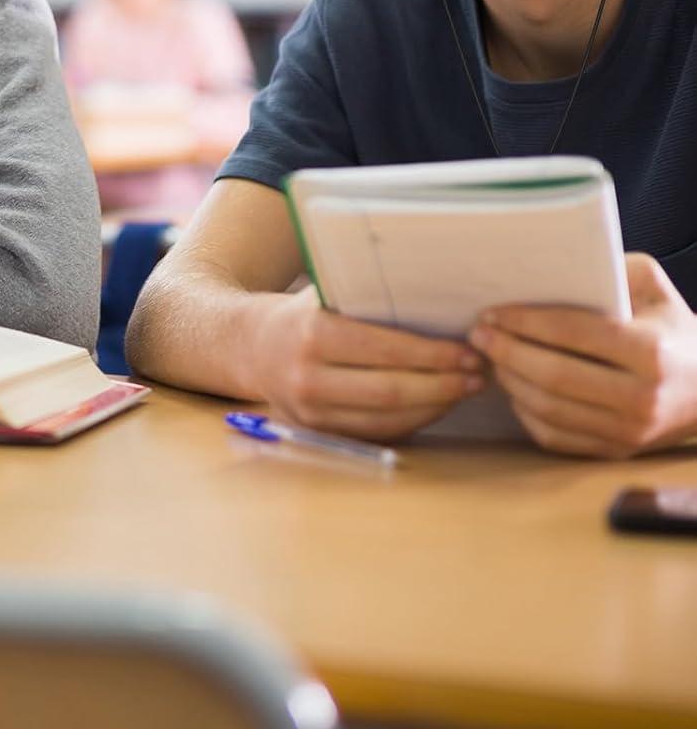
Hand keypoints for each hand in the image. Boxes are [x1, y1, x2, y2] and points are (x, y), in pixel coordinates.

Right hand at [251, 284, 484, 441]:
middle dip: (441, 384)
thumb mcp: (325, 296)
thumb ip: (367, 300)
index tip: (467, 352)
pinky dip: (414, 420)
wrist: (251, 347)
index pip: (383, 350)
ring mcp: (311, 413)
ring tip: (465, 389)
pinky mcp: (320, 432)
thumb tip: (439, 301)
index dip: (431, 356)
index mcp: (312, 336)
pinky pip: (377, 432)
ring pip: (388, 418)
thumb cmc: (302, 314)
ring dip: (435, 406)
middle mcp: (307, 379)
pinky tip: (437, 404)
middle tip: (477, 374)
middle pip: (390, 391)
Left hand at [468, 253, 696, 457]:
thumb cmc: (670, 330)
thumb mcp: (652, 289)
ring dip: (508, 379)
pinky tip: (513, 386)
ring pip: (547, 408)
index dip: (526, 321)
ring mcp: (628, 432)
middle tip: (479, 333)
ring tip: (490, 356)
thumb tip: (550, 264)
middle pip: (553, 375)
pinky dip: (524, 410)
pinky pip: (553, 435)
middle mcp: (642, 397)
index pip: (574, 333)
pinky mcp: (613, 451)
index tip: (493, 312)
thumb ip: (611, 268)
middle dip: (506, 351)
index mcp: (651, 352)